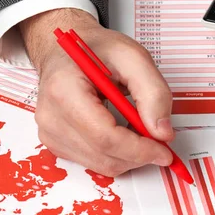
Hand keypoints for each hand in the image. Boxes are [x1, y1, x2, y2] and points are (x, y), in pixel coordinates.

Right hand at [19, 8, 173, 175]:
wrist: (69, 50)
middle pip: (104, 155)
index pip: (104, 136)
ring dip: (129, 155)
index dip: (139, 149)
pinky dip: (116, 154)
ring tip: (138, 127)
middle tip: (160, 139)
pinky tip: (122, 132)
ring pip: (101, 165)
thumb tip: (162, 132)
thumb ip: (153, 92)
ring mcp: (50, 133)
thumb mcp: (134, 57)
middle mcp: (51, 116)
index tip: (164, 151)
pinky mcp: (56, 143)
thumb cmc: (96, 49)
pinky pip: (94, 162)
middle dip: (139, 154)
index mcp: (64, 90)